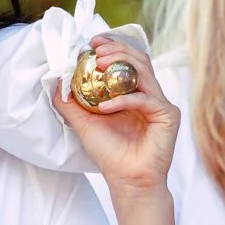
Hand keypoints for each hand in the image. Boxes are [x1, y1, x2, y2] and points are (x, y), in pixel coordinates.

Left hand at [54, 37, 178, 194]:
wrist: (128, 181)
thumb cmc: (110, 154)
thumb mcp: (83, 123)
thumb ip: (70, 103)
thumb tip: (56, 80)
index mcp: (134, 93)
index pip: (128, 61)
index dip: (113, 47)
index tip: (93, 43)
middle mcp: (150, 95)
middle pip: (139, 60)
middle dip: (117, 51)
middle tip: (97, 52)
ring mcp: (161, 104)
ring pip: (145, 73)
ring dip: (121, 65)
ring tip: (100, 67)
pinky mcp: (168, 115)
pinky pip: (145, 99)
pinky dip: (123, 100)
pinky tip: (104, 108)